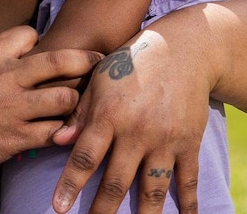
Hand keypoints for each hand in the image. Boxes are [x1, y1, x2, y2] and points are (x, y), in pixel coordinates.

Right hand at [0, 25, 102, 176]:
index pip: (30, 35)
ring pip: (65, 98)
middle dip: (85, 60)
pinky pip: (54, 133)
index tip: (43, 50)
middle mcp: (7, 78)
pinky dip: (63, 132)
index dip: (40, 41)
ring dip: (75, 101)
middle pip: (61, 61)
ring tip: (79, 104)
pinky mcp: (16, 138)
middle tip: (99, 62)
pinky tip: (66, 132)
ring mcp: (14, 109)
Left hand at [50, 29, 213, 213]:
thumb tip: (57, 141)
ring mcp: (165, 139)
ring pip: (152, 189)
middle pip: (116, 181)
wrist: (182, 49)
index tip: (58, 208)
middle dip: (102, 210)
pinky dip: (188, 205)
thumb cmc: (131, 62)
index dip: (70, 185)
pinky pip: (188, 180)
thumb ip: (79, 112)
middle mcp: (137, 131)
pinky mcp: (189, 143)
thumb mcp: (99, 78)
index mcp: (110, 115)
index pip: (85, 157)